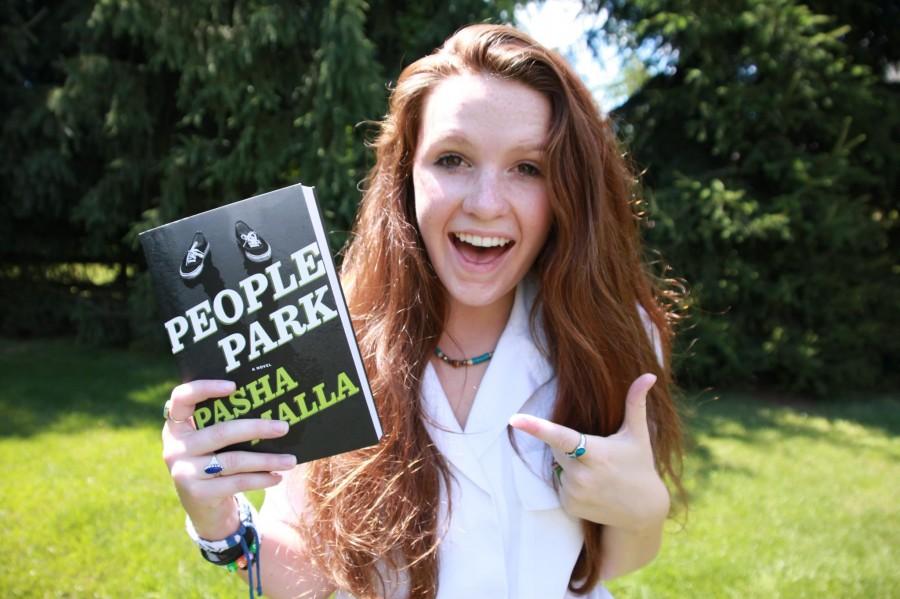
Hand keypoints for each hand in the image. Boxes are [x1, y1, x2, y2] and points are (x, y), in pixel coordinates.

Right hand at [162, 379, 296, 538]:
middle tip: (284, 427)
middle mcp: (175, 447)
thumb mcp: (213, 444)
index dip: (204, 388)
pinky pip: (236, 482)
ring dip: (267, 459)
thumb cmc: (215, 464)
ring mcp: (184, 471)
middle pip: (221, 432)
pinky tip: (277, 477)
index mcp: (177, 427)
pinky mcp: (197, 493)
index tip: (234, 386)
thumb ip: (226, 424)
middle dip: (257, 428)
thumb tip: (271, 410)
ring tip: (290, 460)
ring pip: (233, 460)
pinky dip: (260, 479)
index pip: (181, 398)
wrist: (204, 510)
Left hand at [508, 373, 668, 531]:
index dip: (537, 428)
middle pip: (557, 448)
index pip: (562, 437)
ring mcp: (575, 493)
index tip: (514, 419)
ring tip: (597, 474)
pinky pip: (559, 485)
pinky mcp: (569, 506)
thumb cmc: (639, 465)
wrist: (643, 511)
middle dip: (569, 447)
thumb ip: (635, 403)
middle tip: (594, 454)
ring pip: (557, 467)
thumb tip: (648, 376)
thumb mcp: (638, 435)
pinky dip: (570, 484)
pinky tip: (592, 488)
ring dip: (570, 465)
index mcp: (597, 453)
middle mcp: (583, 475)